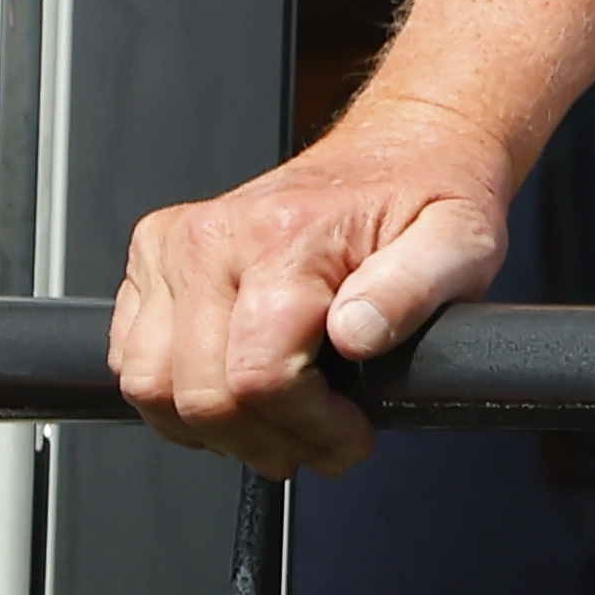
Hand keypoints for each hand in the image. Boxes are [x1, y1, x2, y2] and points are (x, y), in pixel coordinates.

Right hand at [108, 95, 517, 477]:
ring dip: (217, 431)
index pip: (259, 377)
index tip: (350, 435)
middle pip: (201, 395)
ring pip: (153, 388)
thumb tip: (356, 332)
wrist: (401, 151)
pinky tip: (241, 395)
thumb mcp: (459, 243)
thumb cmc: (428, 197)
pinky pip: (134, 362)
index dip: (309, 426)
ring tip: (282, 427)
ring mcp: (174, 247)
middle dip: (268, 439)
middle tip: (321, 443)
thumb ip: (414, 289)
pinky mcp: (154, 260)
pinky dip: (179, 398)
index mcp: (283, 234)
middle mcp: (213, 236)